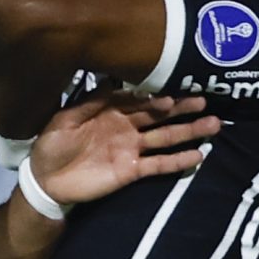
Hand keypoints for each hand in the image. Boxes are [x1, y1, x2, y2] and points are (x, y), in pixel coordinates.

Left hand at [27, 94, 219, 206]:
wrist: (45, 179)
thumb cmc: (52, 144)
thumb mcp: (65, 118)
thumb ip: (90, 101)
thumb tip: (112, 78)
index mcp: (112, 111)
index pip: (140, 101)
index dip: (156, 98)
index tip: (174, 96)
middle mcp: (127, 128)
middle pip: (159, 116)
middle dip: (182, 109)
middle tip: (205, 102)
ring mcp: (131, 150)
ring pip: (165, 138)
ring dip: (188, 132)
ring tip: (213, 125)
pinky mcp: (132, 171)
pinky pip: (158, 165)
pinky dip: (177, 161)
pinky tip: (198, 156)